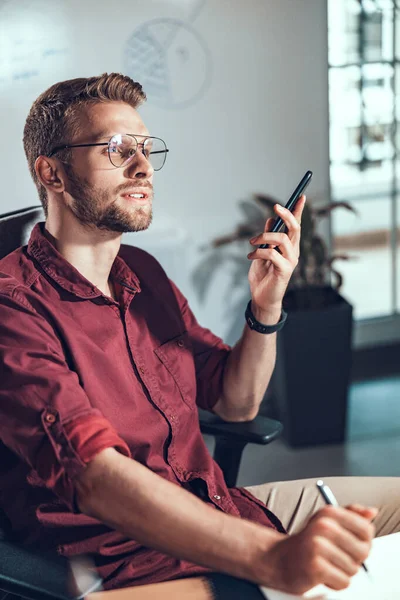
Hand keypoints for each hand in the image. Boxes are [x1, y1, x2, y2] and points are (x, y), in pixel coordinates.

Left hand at [247, 195, 305, 320]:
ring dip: (264, 237)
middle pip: (295, 228)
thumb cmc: (263, 276)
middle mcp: (293, 252)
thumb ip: (267, 238)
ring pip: (282, 239)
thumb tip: (271, 220)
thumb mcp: (262, 252)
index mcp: (289, 247)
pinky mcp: (285, 270)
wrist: (261, 298)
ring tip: (252, 242)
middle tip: (276, 207)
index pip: (296, 226)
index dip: (299, 210)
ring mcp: (291, 261)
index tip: (300, 195)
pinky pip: (272, 253)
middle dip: (287, 214)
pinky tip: (250, 256)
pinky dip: (258, 252)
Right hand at [255, 504, 376, 593]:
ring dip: (343, 571)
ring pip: (353, 568)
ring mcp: (318, 546)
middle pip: (363, 550)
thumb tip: (371, 512)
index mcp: (329, 512)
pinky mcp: (315, 567)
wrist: (282, 559)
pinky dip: (335, 583)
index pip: (366, 529)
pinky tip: (323, 575)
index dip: (363, 541)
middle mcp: (323, 526)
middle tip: (337, 556)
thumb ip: (352, 515)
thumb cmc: (309, 542)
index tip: (350, 543)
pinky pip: (343, 581)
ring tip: (327, 564)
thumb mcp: (328, 521)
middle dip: (354, 559)